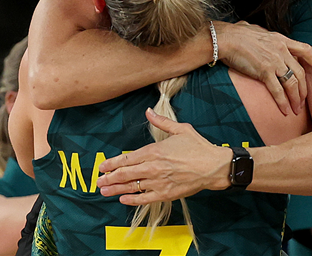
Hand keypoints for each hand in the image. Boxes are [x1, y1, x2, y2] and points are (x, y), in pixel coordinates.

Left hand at [97, 108, 232, 204]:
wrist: (214, 166)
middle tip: (98, 181)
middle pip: (125, 174)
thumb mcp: (180, 129)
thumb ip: (161, 122)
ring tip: (104, 191)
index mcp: (154, 151)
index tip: (102, 166)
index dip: (112, 163)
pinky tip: (123, 200)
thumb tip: (148, 111)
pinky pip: (144, 199)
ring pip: (132, 187)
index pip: (127, 159)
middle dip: (109, 178)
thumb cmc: (198, 147)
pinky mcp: (165, 194)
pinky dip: (132, 200)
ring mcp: (158, 182)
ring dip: (116, 189)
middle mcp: (153, 167)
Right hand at [215, 21, 311, 115]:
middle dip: (304, 89)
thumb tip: (259, 33)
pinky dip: (283, 103)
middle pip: (300, 73)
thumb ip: (263, 34)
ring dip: (296, 99)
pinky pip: (278, 91)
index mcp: (280, 39)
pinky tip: (285, 111)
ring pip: (292, 84)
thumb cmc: (235, 33)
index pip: (305, 50)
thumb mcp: (256, 30)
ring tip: (296, 110)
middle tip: (303, 100)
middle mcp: (281, 50)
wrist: (225, 38)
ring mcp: (274, 61)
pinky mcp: (264, 72)